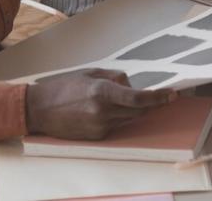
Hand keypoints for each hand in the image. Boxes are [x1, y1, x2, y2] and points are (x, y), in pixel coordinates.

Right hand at [25, 69, 173, 139]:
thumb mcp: (92, 74)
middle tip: (161, 96)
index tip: (172, 95)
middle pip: (138, 110)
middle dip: (150, 103)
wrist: (39, 109)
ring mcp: (99, 126)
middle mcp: (103, 111)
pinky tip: (108, 110)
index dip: (158, 98)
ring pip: (129, 119)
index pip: (138, 98)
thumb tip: (132, 85)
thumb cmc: (64, 87)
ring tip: (122, 99)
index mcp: (102, 92)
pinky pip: (117, 126)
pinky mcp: (96, 137)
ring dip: (134, 110)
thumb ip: (116, 78)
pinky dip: (119, 117)